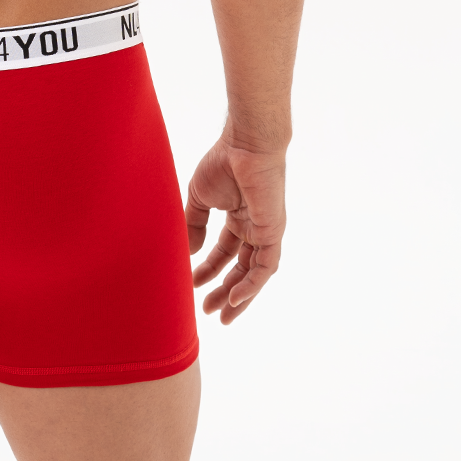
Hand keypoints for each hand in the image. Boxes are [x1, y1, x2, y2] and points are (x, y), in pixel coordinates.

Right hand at [185, 123, 285, 322]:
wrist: (244, 145)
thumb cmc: (223, 163)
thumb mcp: (200, 198)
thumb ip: (194, 224)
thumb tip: (187, 252)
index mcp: (238, 218)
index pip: (225, 252)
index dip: (209, 270)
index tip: (192, 284)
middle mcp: (254, 227)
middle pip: (241, 268)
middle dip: (224, 290)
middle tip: (207, 311)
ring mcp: (265, 231)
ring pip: (254, 273)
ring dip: (239, 296)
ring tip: (221, 314)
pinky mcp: (273, 233)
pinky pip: (265, 267)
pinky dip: (251, 285)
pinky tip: (235, 299)